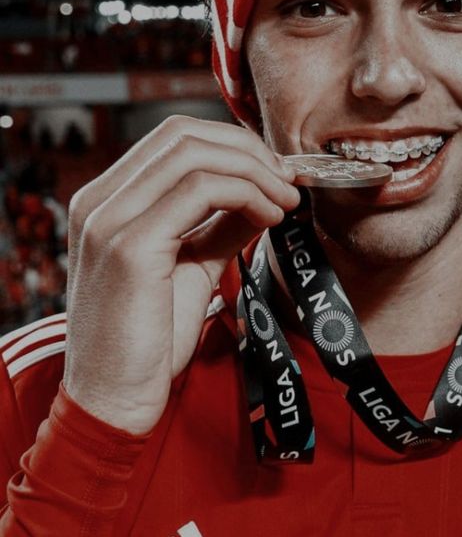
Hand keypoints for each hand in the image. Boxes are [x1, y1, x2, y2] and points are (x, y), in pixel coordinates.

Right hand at [63, 113, 299, 433]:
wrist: (114, 402)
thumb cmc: (148, 347)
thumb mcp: (189, 270)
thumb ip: (217, 228)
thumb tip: (261, 194)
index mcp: (104, 203)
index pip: (173, 139)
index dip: (233, 146)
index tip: (276, 175)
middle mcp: (97, 202)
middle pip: (183, 133)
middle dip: (248, 150)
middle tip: (289, 183)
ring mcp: (108, 220)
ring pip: (195, 154)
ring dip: (255, 171)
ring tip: (286, 203)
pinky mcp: (130, 246)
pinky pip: (201, 189)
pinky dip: (247, 193)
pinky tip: (270, 218)